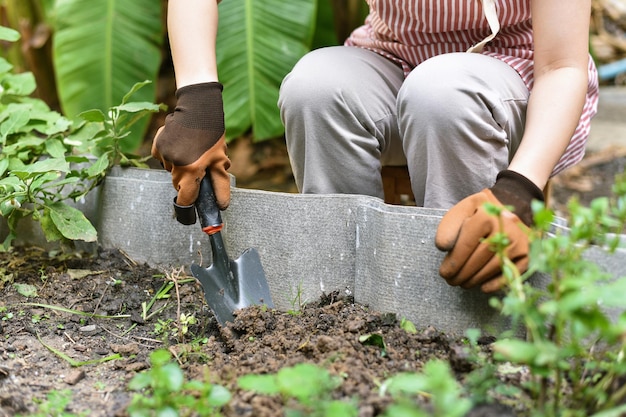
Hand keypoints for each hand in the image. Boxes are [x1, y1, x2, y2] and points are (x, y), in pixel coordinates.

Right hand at [151, 82, 230, 208]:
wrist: (199, 108)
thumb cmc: (213, 136)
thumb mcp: (220, 161)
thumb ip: (220, 185)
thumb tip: (222, 206)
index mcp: (191, 170)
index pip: (184, 198)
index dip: (188, 205)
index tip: (190, 210)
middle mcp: (174, 163)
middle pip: (178, 184)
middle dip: (188, 181)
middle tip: (199, 169)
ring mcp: (164, 153)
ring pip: (171, 171)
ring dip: (180, 167)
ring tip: (191, 152)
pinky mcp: (157, 144)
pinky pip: (163, 158)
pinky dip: (171, 156)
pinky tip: (181, 145)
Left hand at [434, 170, 543, 292]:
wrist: (505, 211)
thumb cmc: (478, 215)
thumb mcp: (460, 213)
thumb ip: (448, 227)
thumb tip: (443, 246)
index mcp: (486, 215)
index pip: (466, 245)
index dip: (453, 262)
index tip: (444, 273)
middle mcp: (506, 227)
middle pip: (480, 258)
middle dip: (462, 274)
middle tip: (451, 281)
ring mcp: (519, 241)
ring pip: (494, 267)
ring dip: (475, 280)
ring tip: (463, 283)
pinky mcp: (527, 254)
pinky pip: (512, 273)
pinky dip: (496, 283)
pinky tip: (483, 287)